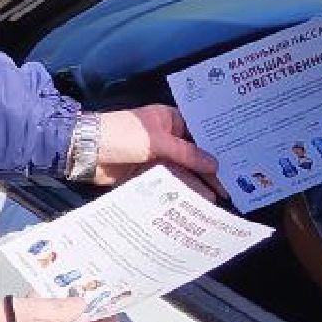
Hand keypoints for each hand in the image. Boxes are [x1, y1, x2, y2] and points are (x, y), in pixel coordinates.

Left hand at [89, 105, 219, 200]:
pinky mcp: (146, 174)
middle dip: (208, 170)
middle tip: (229, 186)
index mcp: (169, 120)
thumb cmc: (123, 135)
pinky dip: (180, 190)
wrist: (86, 151)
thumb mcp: (157, 141)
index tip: (235, 160)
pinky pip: (168, 182)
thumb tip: (214, 164)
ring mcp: (155, 157)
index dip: (215, 146)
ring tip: (216, 199)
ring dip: (196, 183)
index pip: (198, 133)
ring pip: (181, 171)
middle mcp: (165, 138)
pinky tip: (195, 201)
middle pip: (191, 155)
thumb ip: (187, 154)